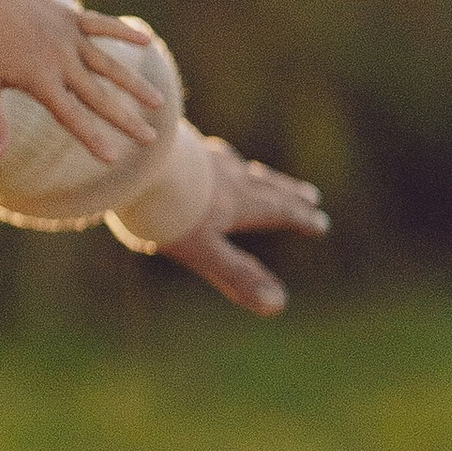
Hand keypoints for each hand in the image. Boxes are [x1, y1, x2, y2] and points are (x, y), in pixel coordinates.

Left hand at [0, 0, 162, 165]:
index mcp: (41, 80)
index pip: (71, 116)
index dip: (92, 138)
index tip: (113, 158)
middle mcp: (62, 61)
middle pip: (99, 96)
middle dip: (126, 119)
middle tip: (151, 139)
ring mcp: (70, 38)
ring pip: (110, 65)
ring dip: (134, 84)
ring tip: (158, 102)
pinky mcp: (72, 18)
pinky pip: (104, 25)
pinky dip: (125, 31)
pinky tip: (147, 41)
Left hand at [156, 138, 328, 315]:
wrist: (130, 157)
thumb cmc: (166, 208)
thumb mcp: (203, 249)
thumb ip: (238, 275)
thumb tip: (278, 306)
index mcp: (237, 201)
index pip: (277, 211)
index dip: (299, 219)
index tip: (320, 223)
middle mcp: (226, 175)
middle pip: (264, 186)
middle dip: (287, 194)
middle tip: (310, 196)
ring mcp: (200, 157)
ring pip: (235, 165)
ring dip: (253, 173)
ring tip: (256, 173)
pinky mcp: (174, 145)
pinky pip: (201, 152)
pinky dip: (212, 158)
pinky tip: (198, 155)